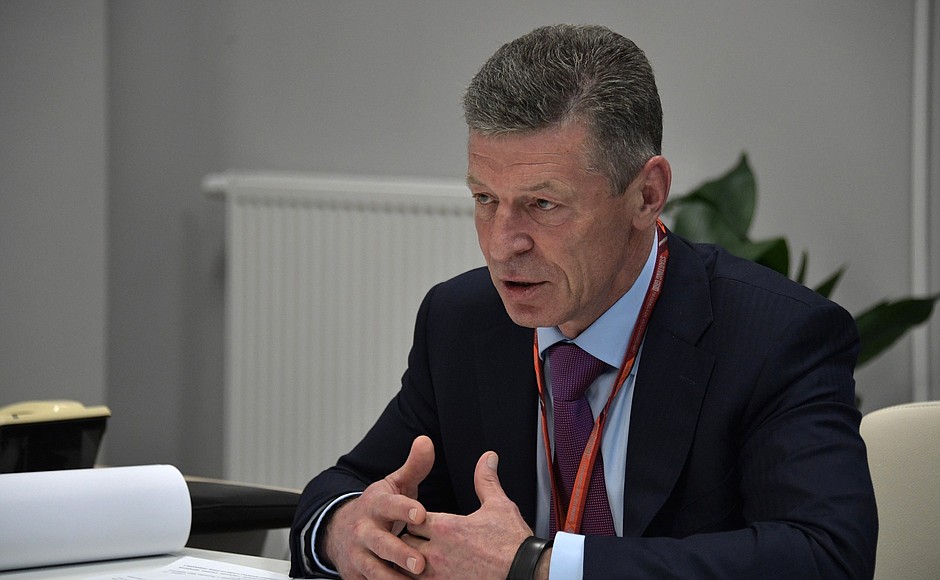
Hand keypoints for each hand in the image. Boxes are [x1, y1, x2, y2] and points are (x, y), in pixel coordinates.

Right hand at [323, 436, 433, 578]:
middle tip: (420, 562)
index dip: (405, 510)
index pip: (390, 506)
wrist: (338, 530)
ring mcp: (359, 555)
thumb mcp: (393, 485)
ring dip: (393, 578)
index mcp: (376, 505)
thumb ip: (414, 467)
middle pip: (381, 544)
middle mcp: (364, 530)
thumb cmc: (377, 508)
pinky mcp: (356, 575)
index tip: (421, 514)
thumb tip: (426, 441)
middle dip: (400, 553)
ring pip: (374, 570)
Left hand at [401, 451, 533, 578]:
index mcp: (445, 527)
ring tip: (423, 561)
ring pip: (408, 568)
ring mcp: (439, 575)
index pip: (412, 519)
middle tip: (421, 541)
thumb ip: (486, 480)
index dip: (416, 519)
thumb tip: (488, 458)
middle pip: (405, 543)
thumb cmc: (513, 542)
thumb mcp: (499, 505)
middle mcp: (437, 552)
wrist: (526, 572)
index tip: (424, 522)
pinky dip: (422, 579)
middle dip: (410, 541)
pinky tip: (433, 575)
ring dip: (413, 563)